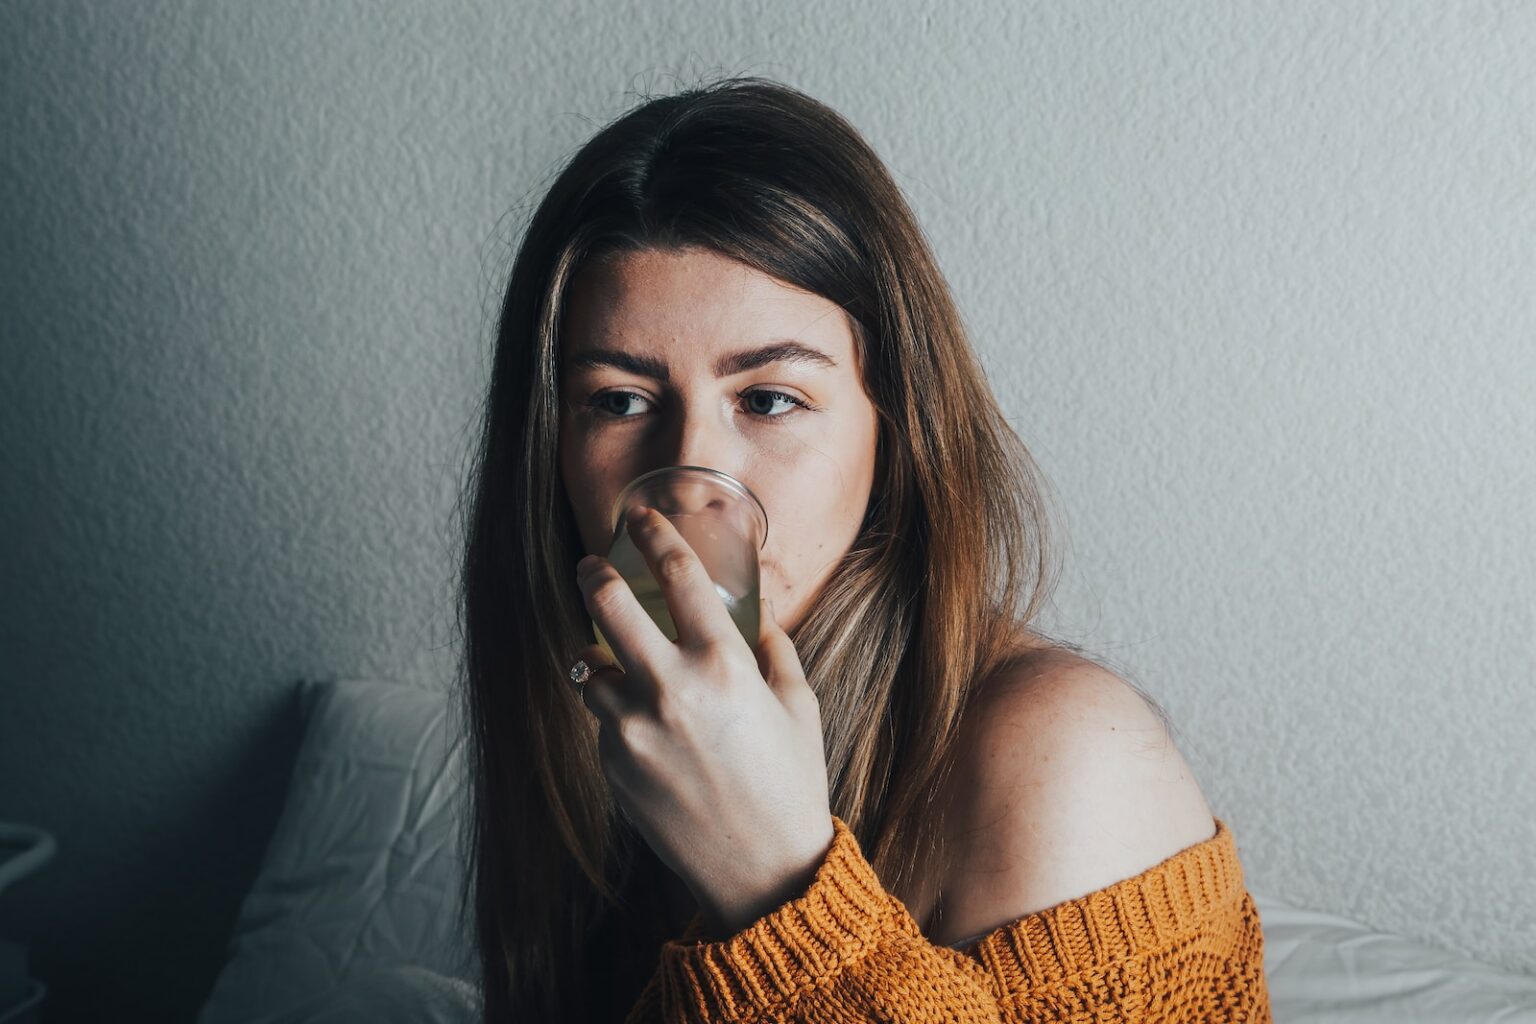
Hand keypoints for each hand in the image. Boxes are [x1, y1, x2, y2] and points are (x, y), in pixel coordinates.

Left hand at [572, 504, 834, 936]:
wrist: (763, 873)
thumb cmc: (790, 784)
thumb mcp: (798, 704)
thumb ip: (772, 647)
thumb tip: (755, 610)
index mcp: (724, 665)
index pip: (677, 575)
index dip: (655, 534)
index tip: (641, 516)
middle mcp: (671, 689)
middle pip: (606, 603)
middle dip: (592, 573)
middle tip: (589, 564)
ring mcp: (633, 729)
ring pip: (588, 666)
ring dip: (598, 655)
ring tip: (614, 658)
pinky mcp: (613, 765)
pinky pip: (602, 720)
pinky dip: (616, 711)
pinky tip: (645, 727)